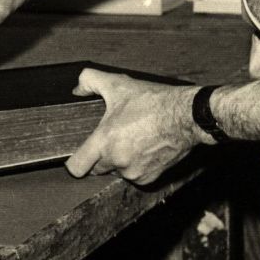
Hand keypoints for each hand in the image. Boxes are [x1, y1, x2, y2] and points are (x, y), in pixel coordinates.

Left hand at [66, 68, 201, 184]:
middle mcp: (117, 161)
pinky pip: (134, 175)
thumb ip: (90, 81)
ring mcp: (134, 172)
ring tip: (131, 138)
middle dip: (100, 156)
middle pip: (96, 169)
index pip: (76, 168)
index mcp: (105, 142)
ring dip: (119, 160)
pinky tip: (143, 147)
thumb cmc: (153, 101)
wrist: (185, 116)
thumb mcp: (118, 84)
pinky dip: (136, 165)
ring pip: (117, 171)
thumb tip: (77, 89)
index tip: (79, 155)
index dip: (74, 162)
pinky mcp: (149, 178)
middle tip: (111, 136)